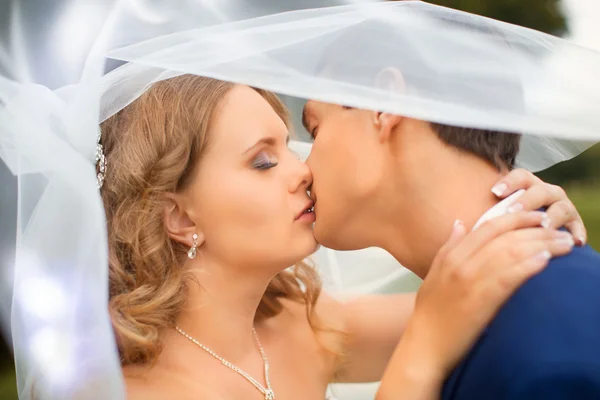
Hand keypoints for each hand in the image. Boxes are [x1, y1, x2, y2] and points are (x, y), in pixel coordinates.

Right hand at [397, 211, 573, 379]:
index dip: (515, 217)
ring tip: (562, 244)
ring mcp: (470, 281)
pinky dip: (528, 265)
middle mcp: (460, 263)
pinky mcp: (481, 300)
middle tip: (558, 229)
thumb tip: (460, 223)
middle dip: (534, 228)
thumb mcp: (434, 274)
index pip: (487, 226)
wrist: (425, 345)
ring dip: (540, 244)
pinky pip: (508, 276)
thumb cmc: (430, 313)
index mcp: (451, 256)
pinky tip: (545, 260)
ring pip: (509, 252)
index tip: (537, 216)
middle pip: (503, 236)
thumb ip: (448, 247)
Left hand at [491, 169, 585, 245]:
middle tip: (514, 212)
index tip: (494, 191)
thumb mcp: (497, 218)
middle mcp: (546, 192)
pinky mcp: (573, 222)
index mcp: (526, 186)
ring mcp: (561, 206)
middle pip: (540, 190)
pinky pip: (578, 225)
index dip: (509, 182)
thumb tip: (456, 224)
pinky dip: (577, 232)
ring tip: (543, 226)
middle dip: (527, 200)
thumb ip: (485, 217)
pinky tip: (574, 241)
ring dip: (552, 216)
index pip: (521, 175)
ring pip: (560, 206)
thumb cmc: (509, 225)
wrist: (533, 236)